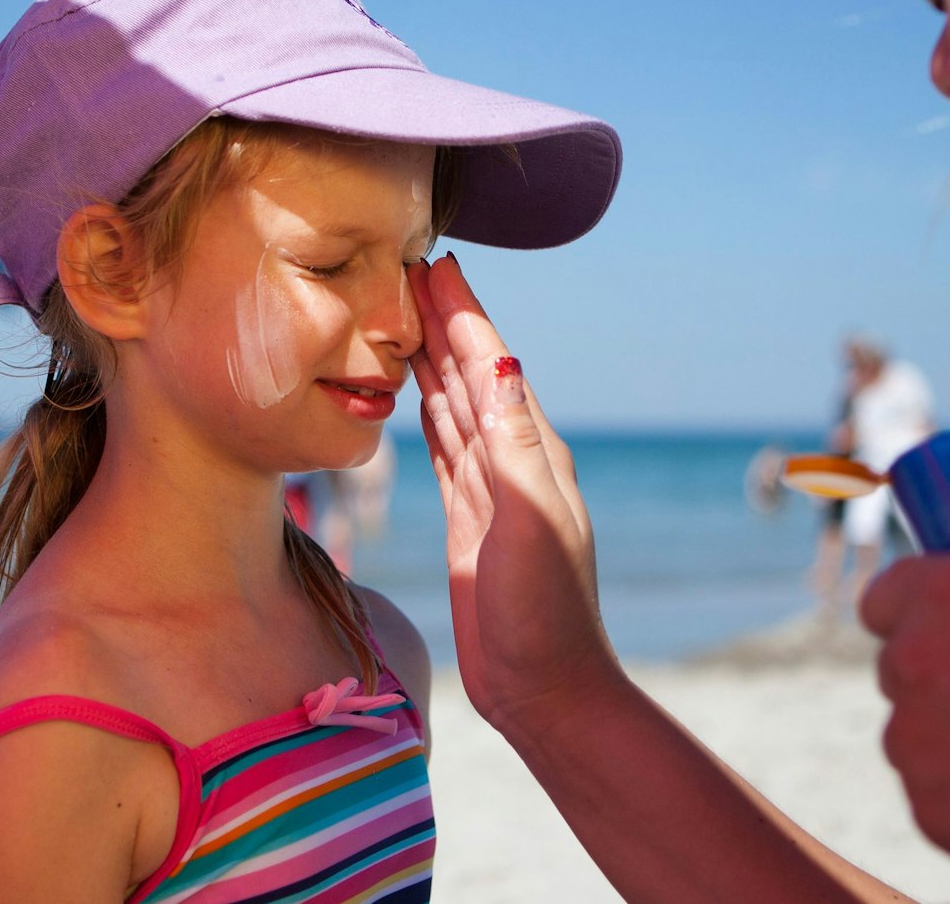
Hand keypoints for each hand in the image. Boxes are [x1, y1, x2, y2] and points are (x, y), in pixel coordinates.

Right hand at [407, 255, 620, 733]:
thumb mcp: (531, 519)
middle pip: (470, 372)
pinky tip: (415, 387)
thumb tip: (501, 365)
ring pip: (453, 402)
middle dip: (443, 320)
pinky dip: (427, 408)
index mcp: (534, 450)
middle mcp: (514, 459)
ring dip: (432, 356)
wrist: (543, 686)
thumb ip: (513, 443)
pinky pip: (444, 445)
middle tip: (410, 268)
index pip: (492, 366)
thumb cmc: (544, 611)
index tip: (438, 264)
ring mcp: (490, 487)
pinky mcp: (468, 516)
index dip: (465, 315)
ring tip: (405, 311)